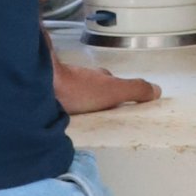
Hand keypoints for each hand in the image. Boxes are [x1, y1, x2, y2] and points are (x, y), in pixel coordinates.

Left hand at [49, 46, 163, 115]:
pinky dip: (58, 107)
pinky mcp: (44, 96)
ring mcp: (59, 86)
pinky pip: (54, 101)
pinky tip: (57, 117)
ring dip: (75, 101)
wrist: (39, 87)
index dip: (115, 91)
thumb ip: (135, 89)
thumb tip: (157, 90)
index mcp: (96, 77)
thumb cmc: (76, 88)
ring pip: (71, 93)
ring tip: (78, 117)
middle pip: (89, 86)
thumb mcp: (113, 90)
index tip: (117, 101)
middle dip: (94, 97)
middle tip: (97, 111)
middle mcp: (78, 78)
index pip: (109, 82)